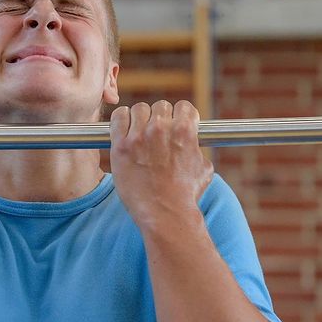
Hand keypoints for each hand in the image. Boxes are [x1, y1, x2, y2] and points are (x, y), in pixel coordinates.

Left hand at [109, 100, 212, 229]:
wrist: (165, 215)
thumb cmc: (186, 195)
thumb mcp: (203, 167)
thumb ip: (197, 148)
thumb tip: (194, 142)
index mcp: (184, 131)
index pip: (183, 107)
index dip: (180, 116)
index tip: (175, 125)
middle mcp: (161, 130)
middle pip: (159, 106)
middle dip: (160, 118)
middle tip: (156, 132)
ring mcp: (139, 137)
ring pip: (138, 109)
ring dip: (140, 118)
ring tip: (139, 132)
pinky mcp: (121, 147)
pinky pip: (118, 117)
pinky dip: (121, 120)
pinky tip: (124, 130)